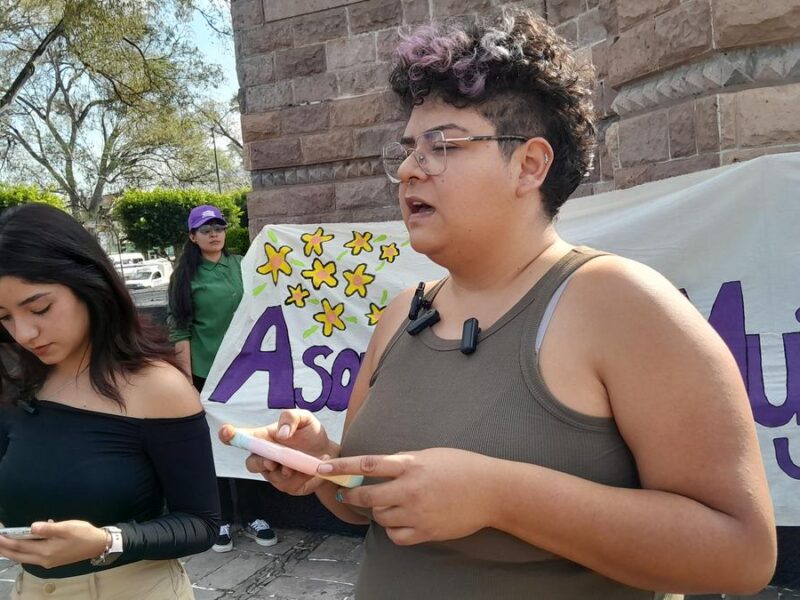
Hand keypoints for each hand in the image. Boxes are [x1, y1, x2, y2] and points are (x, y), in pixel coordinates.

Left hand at [0, 520, 106, 568]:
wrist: (98, 545)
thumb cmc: (84, 534)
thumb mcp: (68, 528)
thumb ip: (49, 528)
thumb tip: (31, 527)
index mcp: (46, 551)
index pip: (20, 546)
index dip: (6, 540)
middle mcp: (43, 559)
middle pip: (17, 555)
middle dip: (4, 548)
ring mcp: (46, 561)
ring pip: (22, 558)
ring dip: (10, 551)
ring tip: (1, 543)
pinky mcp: (50, 560)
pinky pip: (29, 558)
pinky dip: (19, 552)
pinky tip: (18, 547)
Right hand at [219, 409, 335, 495]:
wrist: (330, 454)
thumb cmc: (312, 434)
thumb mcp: (305, 418)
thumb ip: (291, 418)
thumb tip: (281, 434)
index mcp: (265, 438)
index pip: (243, 437)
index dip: (230, 436)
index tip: (225, 432)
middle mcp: (266, 457)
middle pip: (251, 463)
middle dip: (259, 462)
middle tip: (271, 461)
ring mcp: (274, 473)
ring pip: (270, 475)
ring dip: (281, 470)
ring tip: (296, 465)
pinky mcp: (287, 486)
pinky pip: (287, 484)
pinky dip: (296, 477)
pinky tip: (304, 470)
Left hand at [320, 448, 494, 544]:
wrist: (491, 491)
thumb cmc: (462, 467)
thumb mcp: (429, 455)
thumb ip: (404, 462)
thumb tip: (380, 468)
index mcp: (410, 464)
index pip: (367, 464)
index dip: (341, 467)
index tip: (323, 469)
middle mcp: (410, 488)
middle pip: (367, 496)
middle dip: (351, 496)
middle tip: (344, 495)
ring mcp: (417, 512)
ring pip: (380, 517)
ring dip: (378, 510)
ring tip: (390, 503)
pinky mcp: (425, 531)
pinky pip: (395, 536)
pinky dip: (393, 529)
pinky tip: (401, 520)